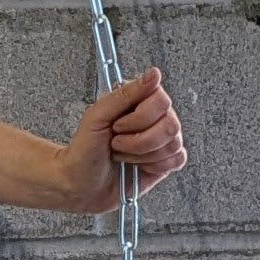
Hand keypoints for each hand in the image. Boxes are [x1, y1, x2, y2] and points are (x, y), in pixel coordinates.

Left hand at [53, 66, 186, 212]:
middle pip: (170, 124)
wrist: (81, 185)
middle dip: (139, 141)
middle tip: (118, 143)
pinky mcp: (166, 160)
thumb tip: (153, 74)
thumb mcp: (96, 116)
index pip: (160, 99)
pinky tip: (138, 165)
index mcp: (137, 100)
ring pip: (173, 144)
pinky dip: (155, 166)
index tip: (117, 126)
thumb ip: (125, 93)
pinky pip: (178, 159)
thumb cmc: (84, 151)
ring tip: (124, 155)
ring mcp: (162, 139)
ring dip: (143, 155)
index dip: (140, 117)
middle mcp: (153, 117)